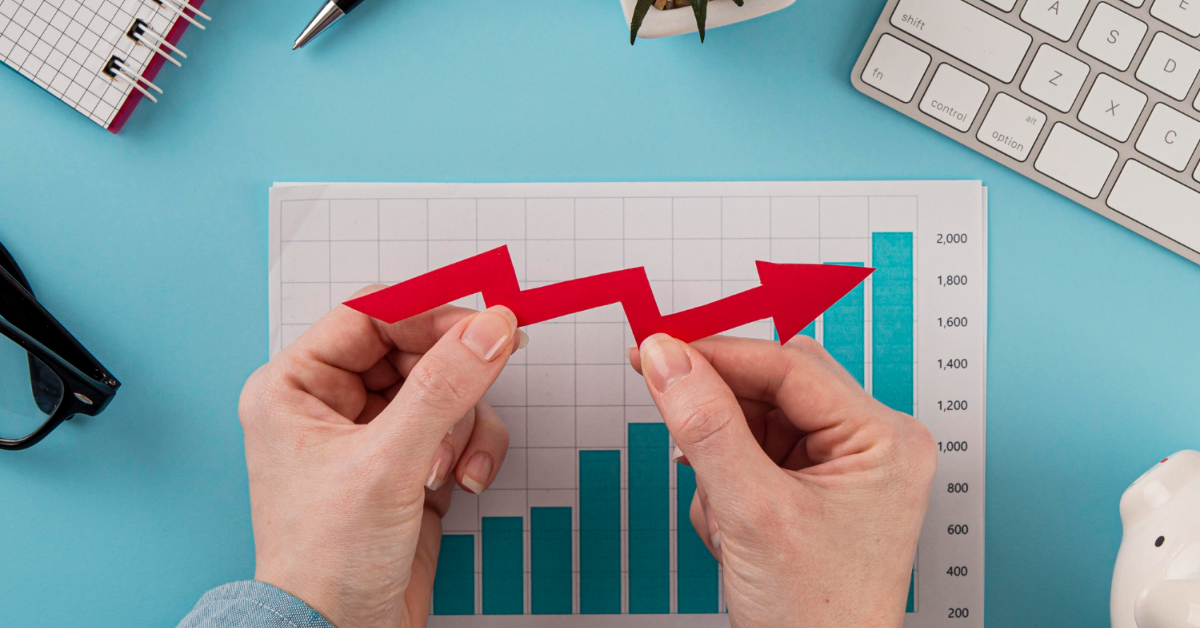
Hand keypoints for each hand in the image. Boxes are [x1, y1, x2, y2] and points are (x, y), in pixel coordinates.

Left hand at [239, 295, 522, 627]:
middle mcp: (331, 403)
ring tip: (449, 468)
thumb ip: (443, 387)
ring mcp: (373, 435)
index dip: (430, 312)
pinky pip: (456, 427)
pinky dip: (472, 449)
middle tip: (492, 374)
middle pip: (415, 350)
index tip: (486, 319)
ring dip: (464, 424)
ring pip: (444, 390)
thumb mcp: (389, 462)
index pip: (369, 316)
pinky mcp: (408, 465)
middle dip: (453, 380)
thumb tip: (490, 328)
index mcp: (296, 386)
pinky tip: (462, 483)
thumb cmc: (328, 559)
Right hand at [631, 334, 936, 627]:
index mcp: (884, 439)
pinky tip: (732, 530)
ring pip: (753, 423)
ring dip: (720, 463)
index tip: (658, 349)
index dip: (718, 354)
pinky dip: (724, 486)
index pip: (789, 366)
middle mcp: (870, 445)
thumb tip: (668, 358)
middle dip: (721, 422)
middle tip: (674, 421)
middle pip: (772, 389)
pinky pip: (750, 457)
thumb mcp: (753, 512)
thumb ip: (706, 427)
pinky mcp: (810, 490)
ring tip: (727, 521)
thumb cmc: (817, 616)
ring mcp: (840, 469)